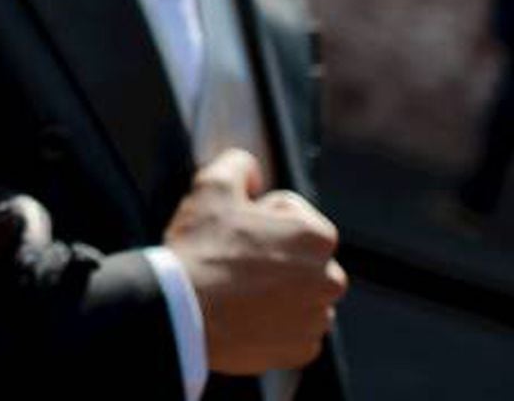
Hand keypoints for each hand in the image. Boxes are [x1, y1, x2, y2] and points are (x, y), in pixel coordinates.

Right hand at [164, 148, 346, 374]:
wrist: (184, 313)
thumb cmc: (200, 250)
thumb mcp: (211, 186)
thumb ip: (239, 164)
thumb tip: (250, 169)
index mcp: (316, 237)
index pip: (292, 213)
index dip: (258, 215)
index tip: (235, 228)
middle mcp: (329, 280)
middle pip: (300, 255)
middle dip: (272, 253)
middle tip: (233, 257)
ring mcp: (316, 318)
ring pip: (298, 292)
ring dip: (275, 288)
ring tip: (235, 287)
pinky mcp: (301, 349)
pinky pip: (292, 328)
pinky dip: (273, 321)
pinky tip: (243, 312)